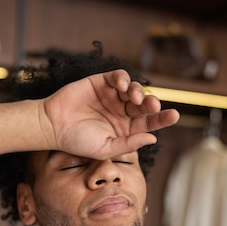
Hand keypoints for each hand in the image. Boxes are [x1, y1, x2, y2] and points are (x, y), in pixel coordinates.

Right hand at [39, 69, 179, 158]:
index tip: (174, 115)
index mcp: (126, 129)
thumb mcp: (105, 148)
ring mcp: (112, 96)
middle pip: (144, 105)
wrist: (53, 126)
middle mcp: (122, 112)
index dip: (162, 119)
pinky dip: (123, 79)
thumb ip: (129, 144)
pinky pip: (118, 77)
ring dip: (138, 91)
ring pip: (134, 89)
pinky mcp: (102, 82)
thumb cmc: (77, 141)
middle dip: (151, 104)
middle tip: (153, 106)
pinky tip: (121, 86)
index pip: (149, 123)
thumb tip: (153, 138)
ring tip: (135, 97)